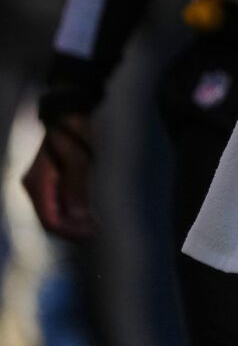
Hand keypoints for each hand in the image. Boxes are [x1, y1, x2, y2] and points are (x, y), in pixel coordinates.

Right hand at [23, 114, 94, 238]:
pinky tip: (85, 212)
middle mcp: (34, 186)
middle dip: (71, 228)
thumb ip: (77, 190)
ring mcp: (39, 183)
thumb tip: (78, 218)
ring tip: (92, 224)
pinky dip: (70, 209)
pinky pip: (55, 201)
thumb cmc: (74, 134)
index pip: (49, 219)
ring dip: (71, 220)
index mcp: (38, 184)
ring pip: (52, 211)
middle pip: (49, 218)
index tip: (90, 233)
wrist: (68, 112)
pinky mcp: (48, 179)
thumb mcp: (79, 162)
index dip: (69, 230)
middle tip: (94, 230)